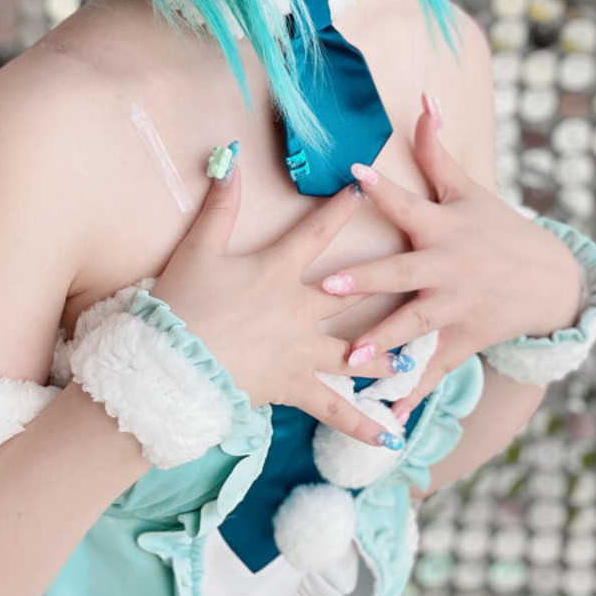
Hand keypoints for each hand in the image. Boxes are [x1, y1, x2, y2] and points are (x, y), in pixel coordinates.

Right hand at [150, 160, 406, 448]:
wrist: (172, 365)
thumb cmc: (183, 302)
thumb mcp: (200, 248)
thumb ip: (220, 203)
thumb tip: (229, 157)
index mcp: (278, 269)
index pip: (317, 232)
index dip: (341, 208)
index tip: (364, 189)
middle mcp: (300, 308)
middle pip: (353, 291)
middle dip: (387, 281)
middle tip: (423, 275)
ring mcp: (302, 349)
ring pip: (357, 351)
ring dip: (389, 355)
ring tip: (420, 359)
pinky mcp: (295, 386)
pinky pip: (336, 409)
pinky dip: (363, 424)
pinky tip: (390, 438)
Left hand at [317, 103, 583, 423]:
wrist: (549, 281)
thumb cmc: (496, 228)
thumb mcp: (467, 190)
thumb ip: (435, 151)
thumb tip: (421, 100)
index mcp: (444, 229)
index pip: (409, 205)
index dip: (383, 189)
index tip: (353, 175)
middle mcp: (449, 271)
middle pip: (402, 275)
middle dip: (364, 281)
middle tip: (325, 285)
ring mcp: (456, 310)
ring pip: (414, 328)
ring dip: (382, 343)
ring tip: (349, 357)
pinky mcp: (462, 342)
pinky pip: (431, 369)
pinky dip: (410, 391)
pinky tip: (384, 413)